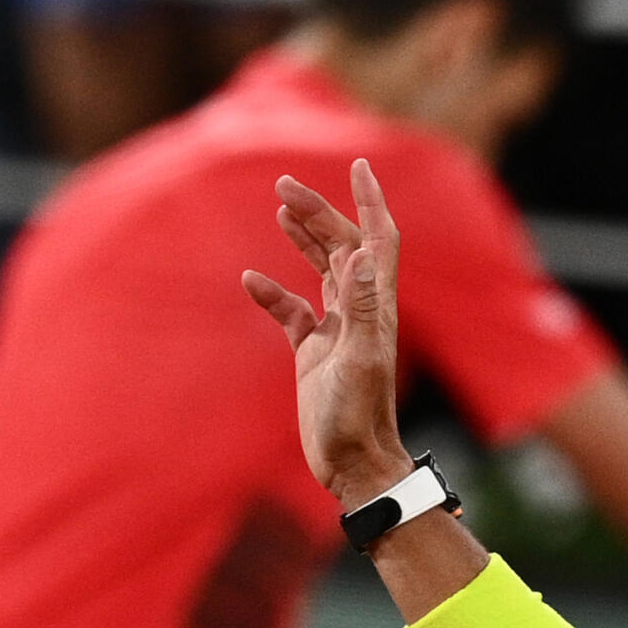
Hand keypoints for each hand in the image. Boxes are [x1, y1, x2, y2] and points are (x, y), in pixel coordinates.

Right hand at [243, 160, 412, 507]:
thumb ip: (359, 305)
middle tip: (284, 184)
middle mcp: (359, 312)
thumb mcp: (357, 358)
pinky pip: (292, 312)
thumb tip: (359, 252)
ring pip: (321, 271)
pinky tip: (251, 281)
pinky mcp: (314, 353)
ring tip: (280, 207)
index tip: (358, 164)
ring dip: (304, 238)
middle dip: (318, 211)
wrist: (351, 464)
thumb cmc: (357, 417)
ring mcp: (336, 331)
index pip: (377, 240)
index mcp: (375, 306)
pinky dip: (273, 293)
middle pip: (342, 246)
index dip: (370, 201)